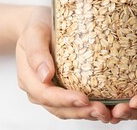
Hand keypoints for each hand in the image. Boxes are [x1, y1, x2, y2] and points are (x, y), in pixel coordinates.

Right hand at [15, 7, 111, 121]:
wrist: (41, 23)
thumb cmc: (37, 26)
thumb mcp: (34, 33)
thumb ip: (37, 52)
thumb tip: (45, 75)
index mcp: (29, 77)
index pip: (45, 94)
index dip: (64, 100)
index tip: (83, 98)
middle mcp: (39, 89)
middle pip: (58, 108)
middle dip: (80, 111)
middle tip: (101, 110)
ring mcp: (52, 92)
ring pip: (68, 111)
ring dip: (87, 114)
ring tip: (107, 112)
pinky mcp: (65, 90)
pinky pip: (76, 105)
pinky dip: (90, 109)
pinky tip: (107, 108)